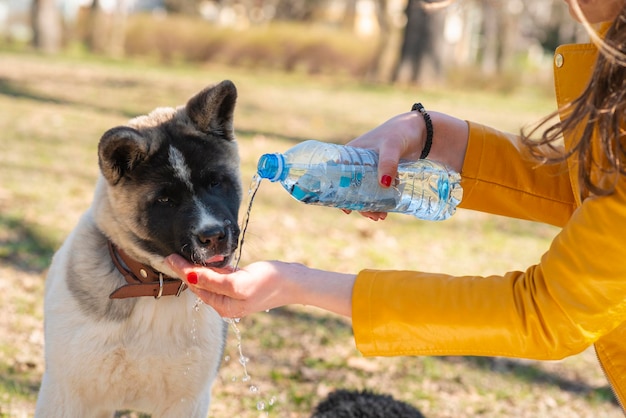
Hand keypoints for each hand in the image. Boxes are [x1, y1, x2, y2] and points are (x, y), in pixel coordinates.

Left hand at [165, 254, 355, 317]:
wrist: (296, 282)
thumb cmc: (270, 281)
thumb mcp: (239, 282)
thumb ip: (213, 280)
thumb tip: (189, 276)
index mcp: (224, 306)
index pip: (196, 285)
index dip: (182, 271)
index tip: (169, 258)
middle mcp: (227, 304)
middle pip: (200, 285)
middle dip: (186, 271)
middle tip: (172, 256)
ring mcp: (235, 297)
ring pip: (209, 282)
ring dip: (197, 270)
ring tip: (183, 258)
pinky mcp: (242, 287)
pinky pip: (221, 279)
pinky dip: (212, 271)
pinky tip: (207, 264)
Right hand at [344, 111, 423, 220]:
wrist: (421, 131)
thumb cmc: (401, 133)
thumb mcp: (392, 146)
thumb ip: (388, 162)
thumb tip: (384, 184)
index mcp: (351, 153)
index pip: (338, 176)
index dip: (338, 194)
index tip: (347, 210)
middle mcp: (357, 162)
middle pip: (352, 188)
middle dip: (360, 205)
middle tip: (372, 216)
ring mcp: (369, 169)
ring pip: (364, 191)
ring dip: (370, 205)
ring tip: (381, 217)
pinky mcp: (381, 173)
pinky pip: (376, 190)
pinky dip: (379, 200)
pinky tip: (386, 210)